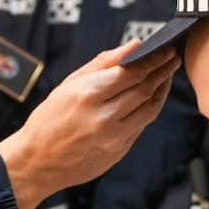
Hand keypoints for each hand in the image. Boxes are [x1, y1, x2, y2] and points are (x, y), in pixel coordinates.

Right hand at [0, 41, 179, 208]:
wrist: (36, 162)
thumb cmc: (48, 120)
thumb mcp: (68, 85)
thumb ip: (102, 64)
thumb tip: (133, 46)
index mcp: (87, 95)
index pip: (132, 72)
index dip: (153, 59)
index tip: (165, 50)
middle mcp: (103, 117)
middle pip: (144, 89)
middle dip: (162, 72)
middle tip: (172, 59)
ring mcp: (113, 138)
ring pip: (149, 109)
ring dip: (161, 90)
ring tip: (166, 76)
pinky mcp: (118, 152)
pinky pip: (141, 126)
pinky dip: (150, 109)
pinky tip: (152, 97)